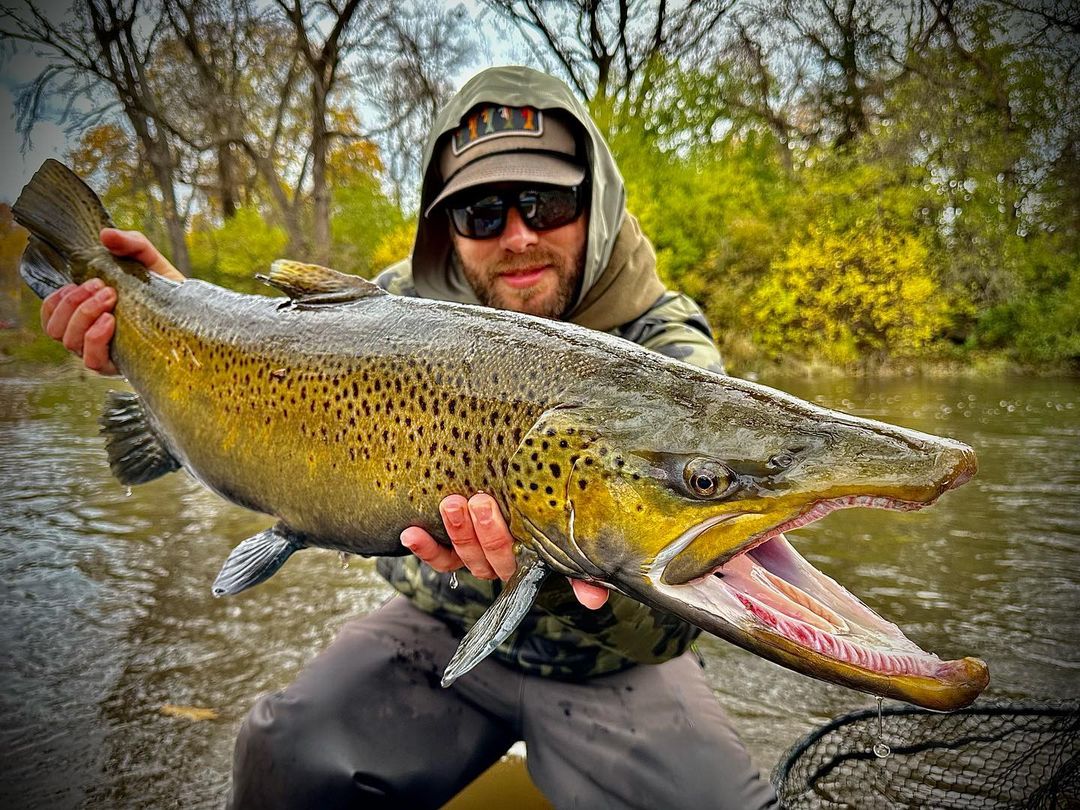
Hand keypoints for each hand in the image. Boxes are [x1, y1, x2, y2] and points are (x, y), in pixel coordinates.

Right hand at [40, 229, 183, 373]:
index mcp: (87, 314)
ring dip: (84, 315)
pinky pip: (92, 360)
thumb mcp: (149, 262)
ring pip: (69, 343)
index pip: (51, 314)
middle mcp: (90, 336)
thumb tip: (106, 235)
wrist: (198, 317)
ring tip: (111, 299)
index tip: (85, 282)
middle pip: (56, 329)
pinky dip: (95, 338)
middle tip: (104, 288)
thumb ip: (130, 243)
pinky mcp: (119, 367)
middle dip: (74, 303)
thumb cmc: (167, 291)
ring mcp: (104, 353)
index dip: (57, 299)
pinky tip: (110, 321)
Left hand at [401, 492, 609, 608]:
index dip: (513, 548)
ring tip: (451, 504)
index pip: (519, 562)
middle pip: (490, 557)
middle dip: (484, 531)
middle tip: (480, 501)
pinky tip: (410, 533)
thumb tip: (594, 600)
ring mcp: (474, 553)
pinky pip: (438, 558)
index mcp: (529, 558)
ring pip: (462, 555)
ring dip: (456, 532)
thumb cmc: (553, 506)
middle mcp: (500, 560)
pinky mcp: (451, 548)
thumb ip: (582, 569)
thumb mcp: (570, 535)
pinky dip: (423, 548)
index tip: (517, 527)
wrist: (527, 479)